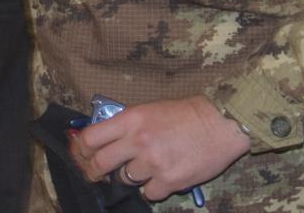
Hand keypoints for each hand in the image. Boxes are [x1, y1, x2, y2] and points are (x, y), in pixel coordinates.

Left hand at [69, 95, 249, 200]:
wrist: (221, 124)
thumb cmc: (185, 114)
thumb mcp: (148, 109)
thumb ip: (126, 125)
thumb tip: (104, 140)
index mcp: (130, 119)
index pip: (91, 138)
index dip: (82, 149)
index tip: (84, 154)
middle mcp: (138, 141)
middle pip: (100, 163)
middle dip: (94, 171)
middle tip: (96, 174)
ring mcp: (153, 163)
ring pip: (125, 179)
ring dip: (129, 177)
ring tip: (142, 169)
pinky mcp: (170, 180)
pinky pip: (148, 193)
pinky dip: (151, 189)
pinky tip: (159, 178)